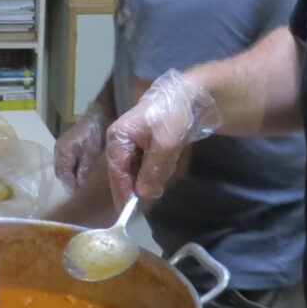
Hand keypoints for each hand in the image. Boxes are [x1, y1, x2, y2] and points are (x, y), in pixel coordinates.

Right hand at [54, 102, 108, 189]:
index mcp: (63, 153)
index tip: (81, 193)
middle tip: (82, 189)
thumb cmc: (95, 135)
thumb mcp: (91, 154)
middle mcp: (58, 151)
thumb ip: (84, 170)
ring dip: (70, 175)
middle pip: (61, 173)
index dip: (72, 186)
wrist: (97, 117)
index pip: (64, 176)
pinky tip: (80, 171)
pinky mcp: (64, 146)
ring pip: (62, 168)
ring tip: (81, 181)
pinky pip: (64, 162)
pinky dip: (71, 168)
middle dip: (70, 182)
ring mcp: (59, 148)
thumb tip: (79, 186)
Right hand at [104, 69, 221, 206]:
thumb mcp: (165, 144)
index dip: (122, 192)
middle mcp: (120, 141)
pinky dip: (157, 168)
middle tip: (150, 200)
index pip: (116, 171)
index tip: (128, 212)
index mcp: (118, 137)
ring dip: (152, 175)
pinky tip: (169, 161)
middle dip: (138, 185)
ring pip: (136, 170)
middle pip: (123, 172)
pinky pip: (146, 164)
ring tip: (167, 166)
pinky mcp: (143, 145)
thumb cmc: (173, 115)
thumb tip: (143, 194)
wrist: (190, 95)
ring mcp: (131, 143)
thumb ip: (152, 171)